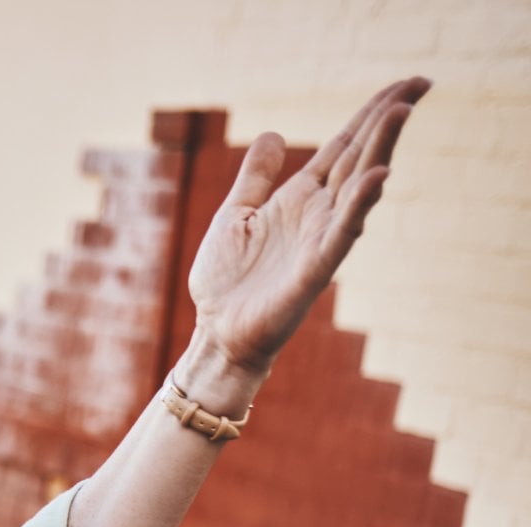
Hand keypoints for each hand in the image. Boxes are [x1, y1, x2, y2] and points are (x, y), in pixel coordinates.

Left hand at [188, 77, 429, 374]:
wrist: (217, 332)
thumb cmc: (225, 280)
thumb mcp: (234, 213)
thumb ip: (256, 176)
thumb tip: (274, 133)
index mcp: (299, 197)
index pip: (343, 147)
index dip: (369, 115)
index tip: (402, 85)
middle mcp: (318, 212)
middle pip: (360, 156)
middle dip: (387, 119)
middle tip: (422, 82)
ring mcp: (321, 238)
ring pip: (359, 185)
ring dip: (380, 148)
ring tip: (402, 111)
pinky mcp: (316, 267)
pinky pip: (343, 231)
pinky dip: (360, 203)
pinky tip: (376, 177)